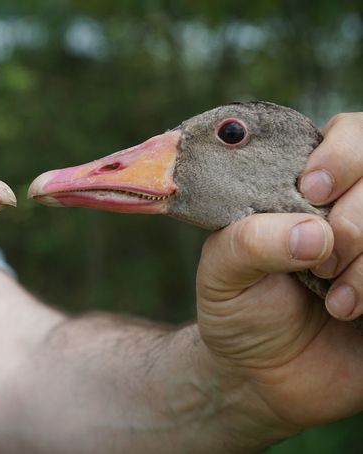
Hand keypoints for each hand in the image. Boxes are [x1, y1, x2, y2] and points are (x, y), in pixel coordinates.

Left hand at [195, 113, 362, 439]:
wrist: (264, 377)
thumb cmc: (239, 310)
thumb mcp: (221, 274)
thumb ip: (247, 242)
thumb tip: (314, 232)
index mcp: (308, 188)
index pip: (353, 134)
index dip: (343, 154)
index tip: (312, 189)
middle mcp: (355, 208)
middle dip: (353, 220)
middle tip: (319, 262)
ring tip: (335, 302)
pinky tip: (353, 312)